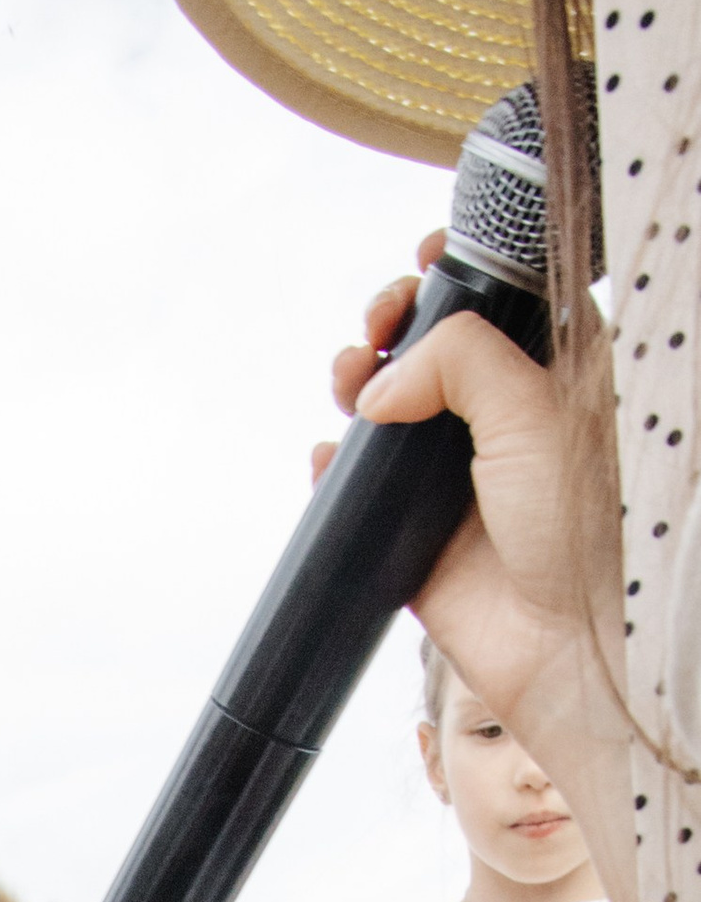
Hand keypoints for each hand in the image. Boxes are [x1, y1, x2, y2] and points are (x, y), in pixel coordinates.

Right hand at [329, 249, 602, 749]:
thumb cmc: (574, 522)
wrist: (560, 640)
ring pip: (388, 407)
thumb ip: (457, 357)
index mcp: (551, 370)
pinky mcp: (415, 531)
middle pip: (431, 342)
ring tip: (345, 386)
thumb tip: (384, 379)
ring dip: (356, 381)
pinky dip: (331, 467)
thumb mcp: (530, 406)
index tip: (425, 261)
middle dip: (392, 322)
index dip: (457, 272)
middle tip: (375, 328)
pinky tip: (327, 459)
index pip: (499, 297)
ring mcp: (454, 474)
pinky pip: (358, 488)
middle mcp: (503, 415)